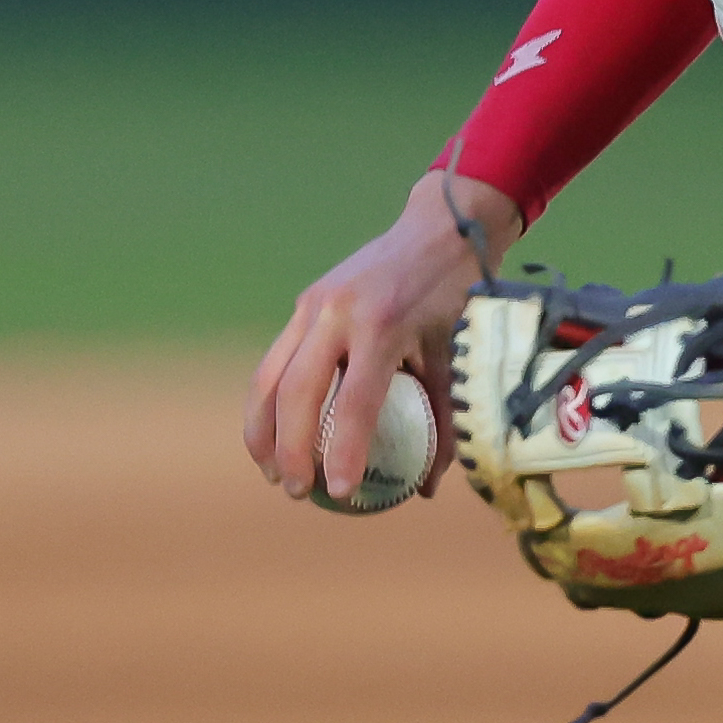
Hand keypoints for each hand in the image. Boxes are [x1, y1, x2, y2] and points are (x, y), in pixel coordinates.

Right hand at [244, 172, 519, 504]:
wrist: (440, 228)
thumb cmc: (458, 299)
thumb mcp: (459, 357)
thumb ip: (446, 421)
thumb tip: (427, 488)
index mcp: (382, 325)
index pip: (353, 401)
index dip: (342, 450)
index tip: (340, 493)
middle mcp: (338, 312)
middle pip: (296, 391)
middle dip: (289, 448)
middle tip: (298, 492)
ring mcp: (314, 303)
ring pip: (270, 375)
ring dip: (262, 429)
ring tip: (271, 472)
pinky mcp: (304, 302)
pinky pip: (276, 359)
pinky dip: (270, 401)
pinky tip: (273, 436)